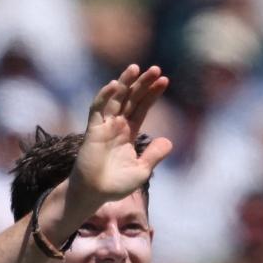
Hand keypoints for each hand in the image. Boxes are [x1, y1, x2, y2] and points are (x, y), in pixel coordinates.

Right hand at [68, 64, 172, 207]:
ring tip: (136, 68)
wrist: (95, 194)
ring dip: (125, 83)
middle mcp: (116, 125)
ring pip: (115, 98)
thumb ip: (154, 155)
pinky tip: (115, 85)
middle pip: (131, 98)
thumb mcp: (142, 169)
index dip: (152, 94)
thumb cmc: (116, 184)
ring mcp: (104, 126)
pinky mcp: (93, 130)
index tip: (165, 80)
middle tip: (157, 69)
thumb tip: (169, 141)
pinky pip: (97, 109)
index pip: (142, 107)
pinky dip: (105, 96)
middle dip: (143, 83)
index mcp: (128, 132)